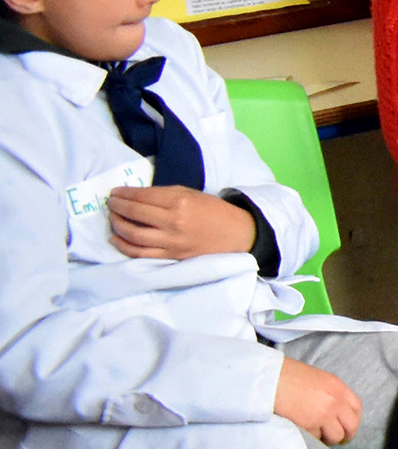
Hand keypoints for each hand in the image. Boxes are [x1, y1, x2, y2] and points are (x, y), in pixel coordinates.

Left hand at [106, 185, 255, 261]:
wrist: (236, 234)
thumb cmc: (213, 211)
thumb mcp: (191, 194)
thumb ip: (164, 195)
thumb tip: (135, 196)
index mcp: (180, 202)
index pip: (142, 196)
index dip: (124, 193)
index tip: (114, 192)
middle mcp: (173, 222)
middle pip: (134, 213)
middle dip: (116, 206)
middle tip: (110, 203)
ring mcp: (171, 241)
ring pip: (132, 234)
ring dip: (117, 224)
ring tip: (112, 218)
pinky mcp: (171, 256)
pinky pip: (139, 252)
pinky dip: (123, 245)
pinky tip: (115, 238)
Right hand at [272, 357, 362, 445]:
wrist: (268, 379)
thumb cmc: (287, 375)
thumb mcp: (316, 378)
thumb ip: (329, 393)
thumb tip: (334, 411)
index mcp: (338, 386)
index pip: (356, 407)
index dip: (354, 419)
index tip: (349, 427)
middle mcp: (336, 401)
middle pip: (352, 426)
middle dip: (346, 435)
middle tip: (339, 440)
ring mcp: (324, 414)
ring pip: (335, 436)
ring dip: (328, 439)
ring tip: (318, 436)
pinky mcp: (310, 426)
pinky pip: (316, 438)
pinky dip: (311, 438)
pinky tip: (303, 431)